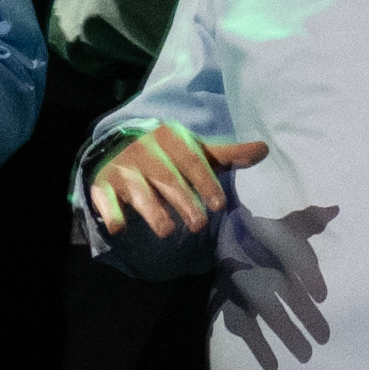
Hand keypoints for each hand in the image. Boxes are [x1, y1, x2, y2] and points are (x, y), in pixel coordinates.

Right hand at [91, 128, 267, 240]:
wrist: (121, 150)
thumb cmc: (169, 157)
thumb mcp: (196, 153)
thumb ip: (228, 155)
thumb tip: (264, 149)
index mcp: (170, 138)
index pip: (191, 160)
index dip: (205, 182)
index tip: (219, 204)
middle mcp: (145, 150)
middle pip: (166, 178)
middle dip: (183, 201)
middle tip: (199, 225)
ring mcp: (123, 168)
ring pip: (138, 189)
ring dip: (152, 210)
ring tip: (167, 231)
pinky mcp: (103, 184)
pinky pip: (105, 198)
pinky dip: (111, 212)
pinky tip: (119, 227)